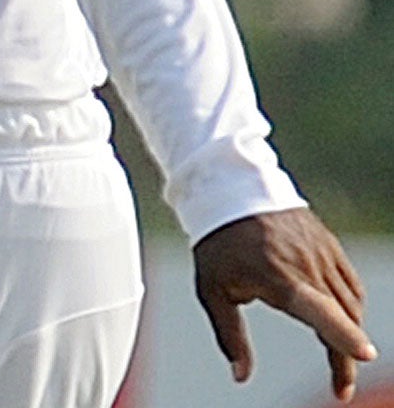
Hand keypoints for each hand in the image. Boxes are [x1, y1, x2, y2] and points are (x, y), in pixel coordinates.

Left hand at [193, 207, 374, 399]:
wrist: (230, 190)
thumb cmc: (218, 243)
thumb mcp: (212, 290)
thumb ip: (230, 334)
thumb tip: (240, 376)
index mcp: (280, 278)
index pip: (322, 311)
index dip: (344, 335)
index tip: (363, 356)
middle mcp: (308, 265)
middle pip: (343, 317)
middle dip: (346, 355)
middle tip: (341, 385)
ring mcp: (322, 253)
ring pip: (350, 302)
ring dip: (349, 330)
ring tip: (338, 354)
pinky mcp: (329, 244)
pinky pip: (349, 282)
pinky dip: (350, 305)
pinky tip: (340, 318)